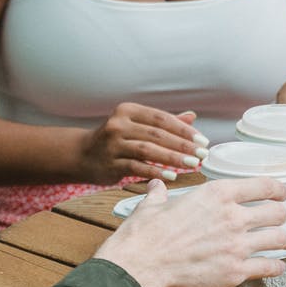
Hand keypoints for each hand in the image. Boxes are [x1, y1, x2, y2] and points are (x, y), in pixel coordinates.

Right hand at [77, 104, 209, 184]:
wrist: (82, 154)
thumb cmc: (117, 139)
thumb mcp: (137, 125)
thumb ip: (164, 122)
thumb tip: (192, 116)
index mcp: (128, 111)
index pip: (162, 118)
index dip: (184, 129)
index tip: (203, 141)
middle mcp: (119, 124)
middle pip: (157, 134)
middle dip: (183, 145)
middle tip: (202, 155)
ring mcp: (112, 144)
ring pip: (148, 150)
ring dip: (173, 158)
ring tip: (192, 165)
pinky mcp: (110, 163)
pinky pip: (136, 167)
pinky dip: (155, 171)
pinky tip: (171, 176)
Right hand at [94, 178, 285, 286]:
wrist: (140, 265)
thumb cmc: (145, 236)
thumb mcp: (152, 206)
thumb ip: (160, 195)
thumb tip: (156, 186)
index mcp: (217, 194)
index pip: (263, 186)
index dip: (277, 189)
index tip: (281, 194)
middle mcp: (233, 217)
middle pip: (276, 212)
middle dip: (280, 216)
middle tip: (278, 221)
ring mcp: (237, 245)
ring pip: (279, 239)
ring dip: (284, 241)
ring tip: (283, 243)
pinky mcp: (236, 271)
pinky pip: (269, 267)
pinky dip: (276, 267)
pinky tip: (276, 266)